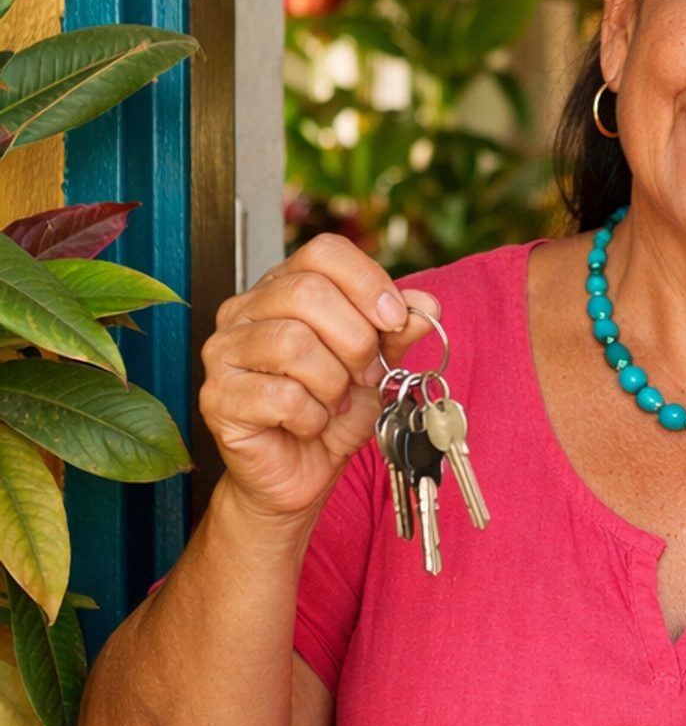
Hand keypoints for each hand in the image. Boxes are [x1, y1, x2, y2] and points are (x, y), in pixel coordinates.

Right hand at [200, 235, 439, 521]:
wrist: (300, 474)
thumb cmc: (331, 414)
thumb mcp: (376, 366)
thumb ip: (396, 332)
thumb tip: (426, 305)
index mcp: (283, 288)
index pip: (323, 252)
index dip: (367, 282)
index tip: (395, 321)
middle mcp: (245, 310)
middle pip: (308, 292)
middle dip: (355, 340)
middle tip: (366, 375)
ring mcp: (224, 352)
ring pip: (292, 342)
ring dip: (333, 382)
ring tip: (336, 403)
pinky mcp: (218, 397)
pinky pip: (280, 395)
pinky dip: (312, 416)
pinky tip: (310, 424)